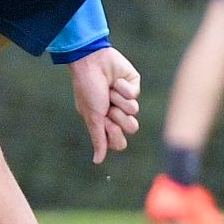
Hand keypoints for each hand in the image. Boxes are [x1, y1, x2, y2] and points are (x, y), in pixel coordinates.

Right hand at [70, 46, 140, 164]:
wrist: (90, 62)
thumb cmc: (87, 89)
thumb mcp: (92, 116)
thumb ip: (98, 138)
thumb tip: (98, 161)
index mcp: (106, 121)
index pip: (119, 142)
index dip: (114, 134)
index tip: (104, 122)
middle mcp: (117, 111)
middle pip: (131, 128)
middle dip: (118, 116)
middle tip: (107, 106)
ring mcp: (126, 99)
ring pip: (134, 111)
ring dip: (118, 100)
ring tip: (109, 90)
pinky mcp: (133, 85)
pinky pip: (135, 95)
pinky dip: (123, 88)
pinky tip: (115, 80)